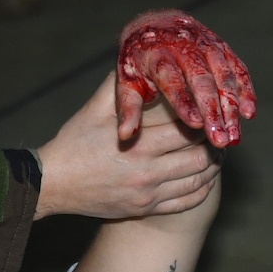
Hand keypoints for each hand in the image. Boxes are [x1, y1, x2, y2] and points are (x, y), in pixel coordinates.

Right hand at [36, 72, 220, 219]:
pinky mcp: (145, 210)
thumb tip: (141, 61)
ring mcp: (148, 195)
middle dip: (214, 143)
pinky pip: (186, 202)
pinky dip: (202, 189)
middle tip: (219, 132)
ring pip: (198, 182)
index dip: (205, 121)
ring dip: (213, 166)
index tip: (210, 112)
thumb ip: (121, 86)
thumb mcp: (94, 109)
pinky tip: (204, 176)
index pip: (188, 131)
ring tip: (217, 151)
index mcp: (138, 145)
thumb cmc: (73, 142)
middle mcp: (146, 173)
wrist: (53, 183)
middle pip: (200, 158)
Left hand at [116, 10, 256, 147]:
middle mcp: (184, 46)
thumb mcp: (126, 82)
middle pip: (202, 79)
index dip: (184, 102)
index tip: (194, 126)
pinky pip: (237, 68)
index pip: (171, 79)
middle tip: (220, 141)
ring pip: (223, 74)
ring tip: (234, 135)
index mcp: (156, 54)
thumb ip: (127, 109)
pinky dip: (245, 90)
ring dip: (232, 105)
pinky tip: (250, 113)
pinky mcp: (221, 46)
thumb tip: (124, 137)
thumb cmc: (138, 62)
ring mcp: (205, 44)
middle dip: (213, 110)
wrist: (155, 23)